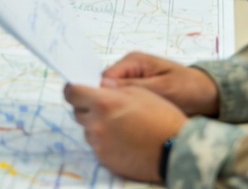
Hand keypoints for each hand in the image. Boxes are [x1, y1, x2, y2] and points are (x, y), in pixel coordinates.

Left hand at [64, 83, 184, 184]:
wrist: (175, 150)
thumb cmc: (160, 116)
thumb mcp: (139, 91)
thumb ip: (113, 88)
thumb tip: (98, 86)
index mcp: (103, 103)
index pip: (71, 93)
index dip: (73, 89)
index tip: (78, 88)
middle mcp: (97, 124)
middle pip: (77, 112)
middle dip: (86, 106)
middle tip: (104, 106)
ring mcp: (100, 145)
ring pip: (87, 130)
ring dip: (96, 124)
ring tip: (118, 124)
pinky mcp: (105, 160)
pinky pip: (97, 146)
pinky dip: (105, 140)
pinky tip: (122, 139)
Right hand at [102, 51, 218, 115]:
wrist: (209, 96)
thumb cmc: (188, 88)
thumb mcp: (163, 88)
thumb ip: (135, 87)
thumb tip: (104, 86)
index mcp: (133, 61)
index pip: (105, 77)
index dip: (101, 94)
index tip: (102, 113)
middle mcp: (130, 70)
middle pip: (107, 87)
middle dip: (107, 103)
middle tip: (110, 123)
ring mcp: (134, 83)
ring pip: (114, 98)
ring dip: (116, 110)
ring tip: (118, 126)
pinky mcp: (139, 96)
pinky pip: (124, 104)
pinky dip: (123, 114)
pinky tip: (125, 127)